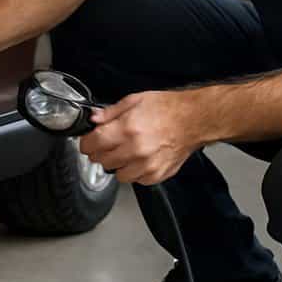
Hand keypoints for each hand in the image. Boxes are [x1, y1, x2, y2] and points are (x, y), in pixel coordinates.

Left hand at [80, 90, 206, 184]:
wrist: (194, 120)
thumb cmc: (168, 109)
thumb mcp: (135, 100)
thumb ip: (111, 112)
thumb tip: (94, 119)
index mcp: (126, 129)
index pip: (92, 144)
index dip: (86, 142)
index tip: (88, 141)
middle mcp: (135, 150)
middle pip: (102, 161)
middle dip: (101, 153)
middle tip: (107, 145)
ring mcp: (146, 165)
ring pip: (117, 174)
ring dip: (117, 164)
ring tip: (126, 152)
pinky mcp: (156, 175)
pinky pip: (136, 180)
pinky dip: (135, 172)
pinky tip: (140, 159)